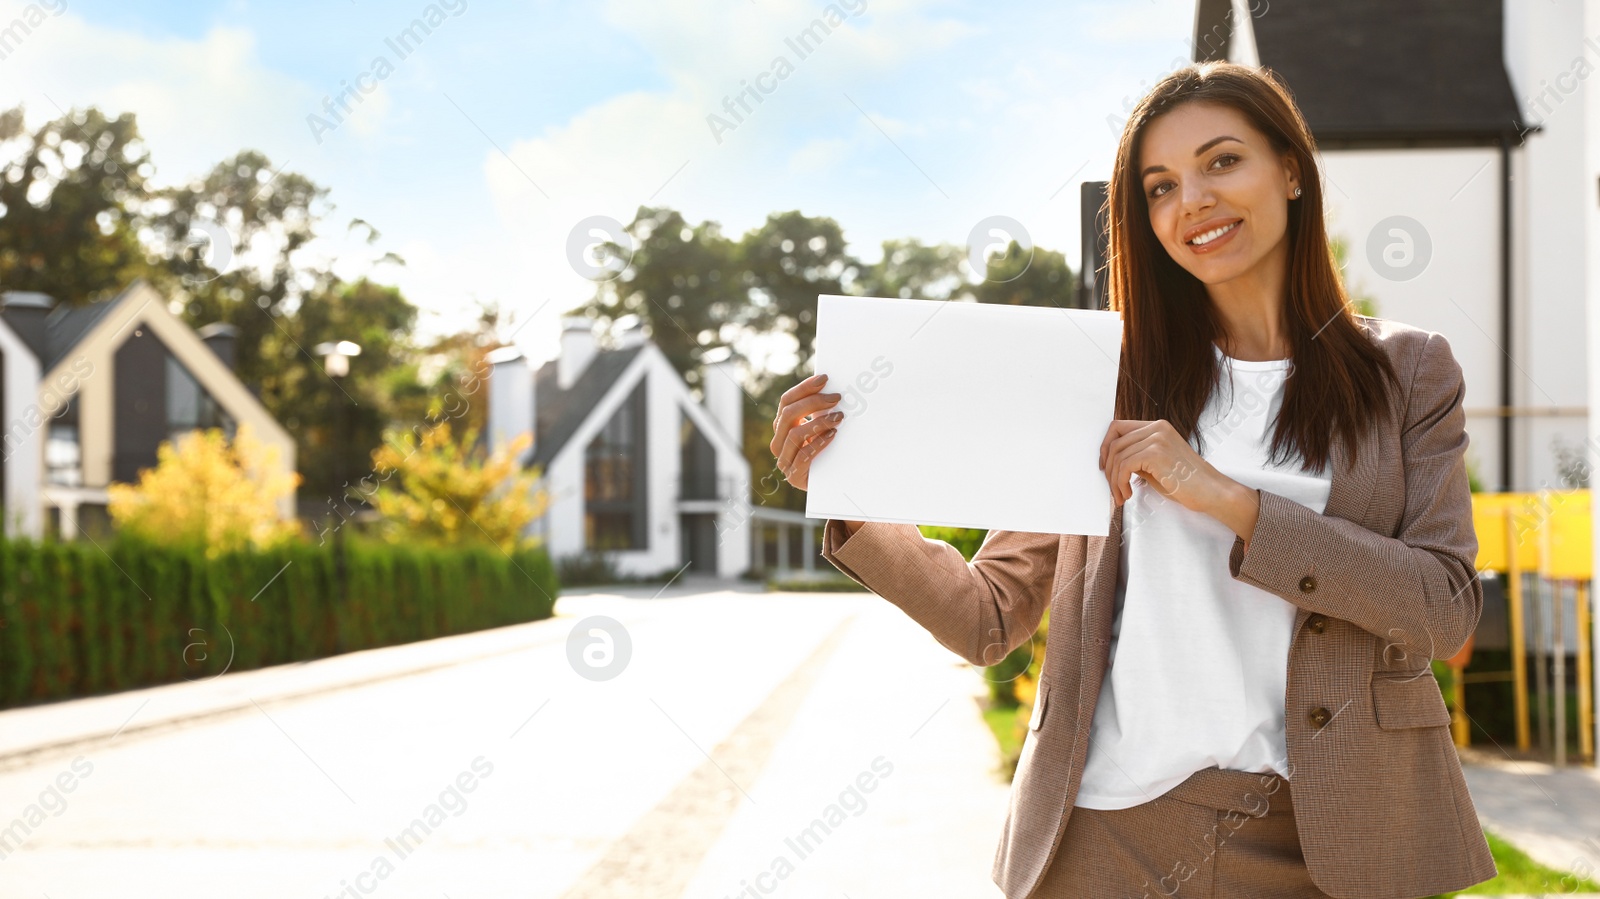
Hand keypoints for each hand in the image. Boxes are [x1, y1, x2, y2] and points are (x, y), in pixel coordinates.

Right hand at [770, 373, 844, 490]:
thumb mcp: (819, 429)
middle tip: (836, 398)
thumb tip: (832, 388)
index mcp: (781, 428)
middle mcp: (778, 443)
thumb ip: (818, 412)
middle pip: (789, 414)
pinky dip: (819, 442)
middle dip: (814, 402)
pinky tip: (833, 435)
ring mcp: (784, 461)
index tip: (824, 379)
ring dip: (819, 422)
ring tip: (839, 418)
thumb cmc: (825, 451)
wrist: (829, 484)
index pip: (786, 401)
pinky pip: (804, 456)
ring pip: (795, 434)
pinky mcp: (794, 476)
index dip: (804, 388)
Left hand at [1099, 419, 1227, 512]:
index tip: (1105, 467)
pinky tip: (1129, 494)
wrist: (1211, 491)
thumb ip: (1137, 457)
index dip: (1106, 447)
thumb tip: (1110, 462)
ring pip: (1117, 456)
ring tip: (1121, 496)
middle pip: (1114, 442)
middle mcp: (1157, 427)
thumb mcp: (1156, 464)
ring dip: (1114, 480)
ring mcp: (1157, 438)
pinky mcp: (1156, 452)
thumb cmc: (1186, 483)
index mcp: (1157, 427)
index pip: (1118, 427)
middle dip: (1109, 469)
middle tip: (1113, 489)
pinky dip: (1121, 482)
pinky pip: (1124, 466)